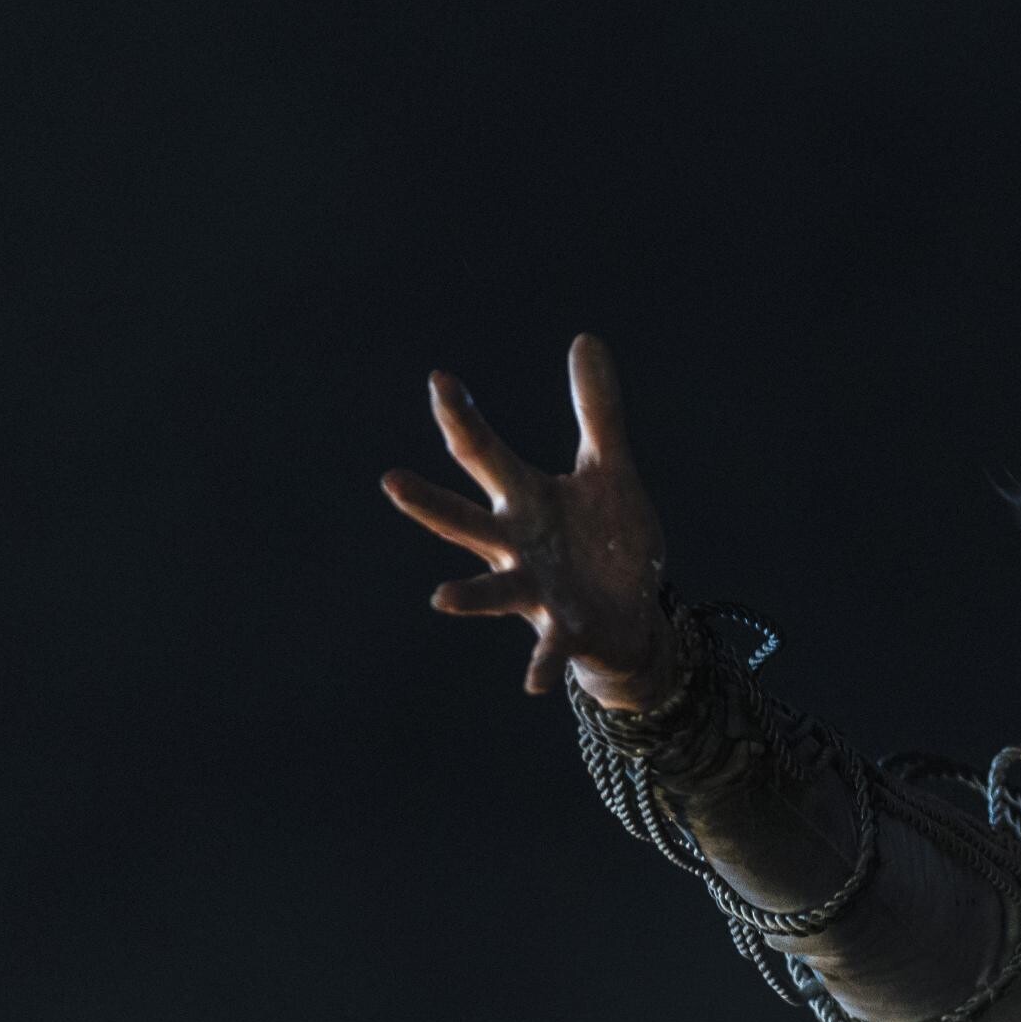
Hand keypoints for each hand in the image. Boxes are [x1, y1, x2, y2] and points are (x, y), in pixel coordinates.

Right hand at [381, 333, 676, 708]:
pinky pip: (550, 648)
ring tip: (442, 599)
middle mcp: (517, 546)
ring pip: (494, 590)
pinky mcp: (566, 629)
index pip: (484, 455)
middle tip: (391, 480)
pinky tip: (533, 683)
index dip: (463, 417)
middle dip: (430, 503)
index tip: (441, 380)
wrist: (629, 612)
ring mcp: (536, 591)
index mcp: (524, 501)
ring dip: (470, 595)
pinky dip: (541, 663)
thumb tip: (586, 337)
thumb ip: (598, 411)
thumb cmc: (606, 540)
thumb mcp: (608, 469)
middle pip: (466, 520)